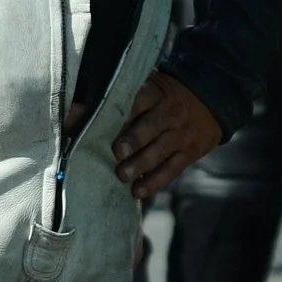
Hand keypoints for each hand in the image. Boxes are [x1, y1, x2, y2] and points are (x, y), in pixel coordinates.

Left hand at [113, 72, 221, 200]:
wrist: (210, 101)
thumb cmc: (164, 96)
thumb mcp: (145, 89)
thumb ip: (110, 101)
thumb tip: (71, 115)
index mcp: (156, 93)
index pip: (139, 101)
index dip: (122, 114)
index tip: (105, 125)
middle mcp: (170, 113)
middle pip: (151, 127)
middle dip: (134, 140)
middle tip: (117, 154)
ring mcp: (181, 135)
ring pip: (161, 151)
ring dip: (141, 165)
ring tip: (123, 176)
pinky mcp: (188, 154)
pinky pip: (172, 170)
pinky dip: (155, 182)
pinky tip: (139, 192)